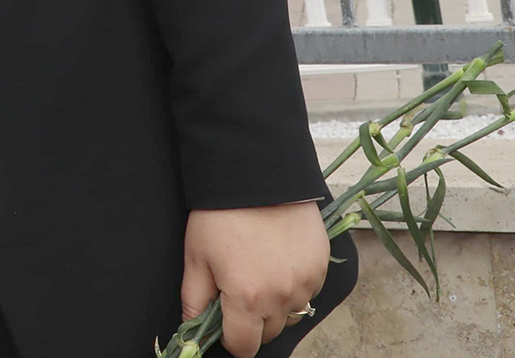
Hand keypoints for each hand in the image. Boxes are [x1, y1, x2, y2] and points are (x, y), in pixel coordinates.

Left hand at [182, 202, 328, 357]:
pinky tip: (278, 259)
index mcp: (247, 299)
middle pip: (268, 332)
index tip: (223, 322)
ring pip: (291, 313)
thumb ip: (194, 299)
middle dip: (252, 319)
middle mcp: (282, 297)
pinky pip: (308, 291)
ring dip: (276, 303)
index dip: (231, 339)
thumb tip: (192, 328)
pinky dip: (294, 284)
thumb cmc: (221, 215)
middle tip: (237, 287)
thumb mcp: (196, 256)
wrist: (257, 174)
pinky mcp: (322, 266)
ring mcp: (306, 283)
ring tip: (259, 269)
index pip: (244, 347)